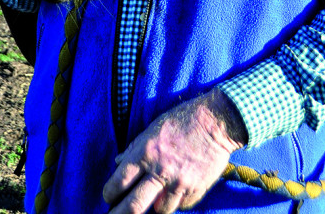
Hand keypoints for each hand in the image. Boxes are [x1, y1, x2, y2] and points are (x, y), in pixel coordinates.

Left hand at [102, 88, 246, 213]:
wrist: (215, 122)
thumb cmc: (183, 120)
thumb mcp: (153, 127)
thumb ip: (135, 147)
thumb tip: (118, 162)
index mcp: (146, 153)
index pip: (119, 182)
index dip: (109, 193)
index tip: (109, 197)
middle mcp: (160, 171)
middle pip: (134, 206)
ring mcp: (179, 184)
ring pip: (159, 211)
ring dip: (155, 206)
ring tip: (154, 198)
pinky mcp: (195, 191)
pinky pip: (181, 206)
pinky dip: (176, 201)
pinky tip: (177, 189)